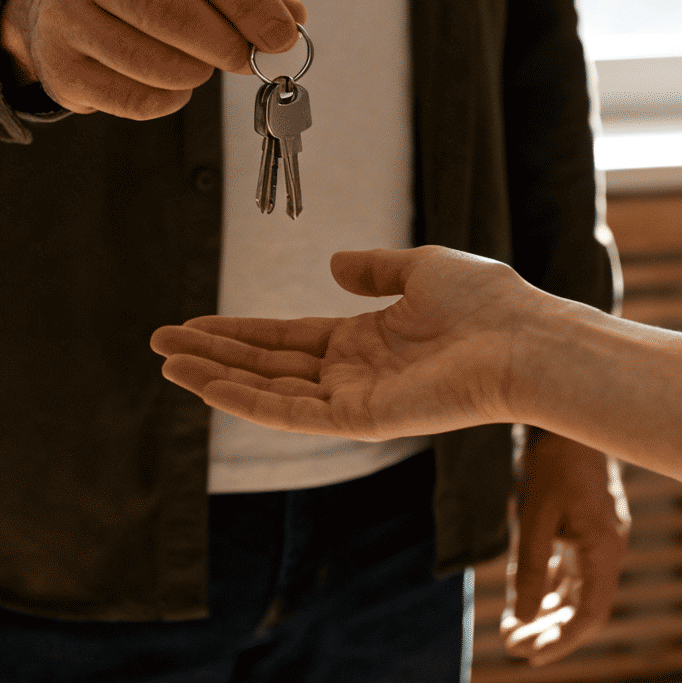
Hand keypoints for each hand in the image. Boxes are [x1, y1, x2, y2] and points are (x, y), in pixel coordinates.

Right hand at [0, 0, 306, 119]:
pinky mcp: (59, 67)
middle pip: (170, 11)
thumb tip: (292, 19)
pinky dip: (168, 99)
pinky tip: (172, 84)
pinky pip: (133, 99)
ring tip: (203, 66)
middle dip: (225, 43)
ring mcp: (62, 15)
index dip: (248, 1)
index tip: (282, 34)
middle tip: (249, 60)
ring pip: (150, 60)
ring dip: (195, 72)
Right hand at [150, 245, 559, 439]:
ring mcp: (355, 400)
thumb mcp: (423, 267)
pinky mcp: (362, 420)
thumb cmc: (488, 301)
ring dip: (217, 378)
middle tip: (159, 344)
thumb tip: (333, 262)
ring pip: (270, 392)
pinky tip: (208, 386)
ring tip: (168, 364)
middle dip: (213, 355)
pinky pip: (293, 414)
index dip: (239, 331)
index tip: (193, 323)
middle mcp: (355, 374)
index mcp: (367, 340)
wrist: (522, 337)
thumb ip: (375, 269)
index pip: (286, 339)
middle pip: (267, 366)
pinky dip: (247, 401)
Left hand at [502, 429, 627, 665]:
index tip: (529, 658)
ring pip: (575, 590)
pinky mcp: (585, 525)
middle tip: (510, 648)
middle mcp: (607, 548)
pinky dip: (548, 586)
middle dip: (548, 632)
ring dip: (545, 613)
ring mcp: (598, 537)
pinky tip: (524, 598)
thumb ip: (528, 570)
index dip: (562, 642)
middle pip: (583, 608)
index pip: (590, 615)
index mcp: (604, 548)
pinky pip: (570, 568)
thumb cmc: (551, 461)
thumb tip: (521, 619)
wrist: (566, 412)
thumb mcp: (533, 517)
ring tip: (510, 632)